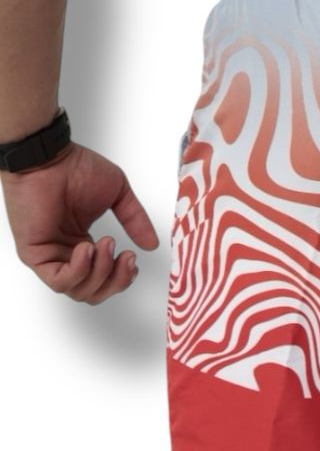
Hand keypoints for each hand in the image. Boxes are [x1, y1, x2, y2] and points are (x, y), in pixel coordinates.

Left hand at [1, 140, 159, 303]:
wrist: (50, 157)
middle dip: (116, 280)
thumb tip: (151, 244)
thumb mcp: (117, 194)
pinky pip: (60, 281)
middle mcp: (66, 254)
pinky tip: (87, 248)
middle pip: (93, 293)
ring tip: (105, 244)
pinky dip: (79, 270)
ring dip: (100, 272)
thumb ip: (134, 220)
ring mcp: (50, 257)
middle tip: (126, 257)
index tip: (132, 259)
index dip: (121, 277)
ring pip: (78, 290)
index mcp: (82, 244)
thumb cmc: (76, 168)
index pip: (103, 279)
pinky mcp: (36, 256)